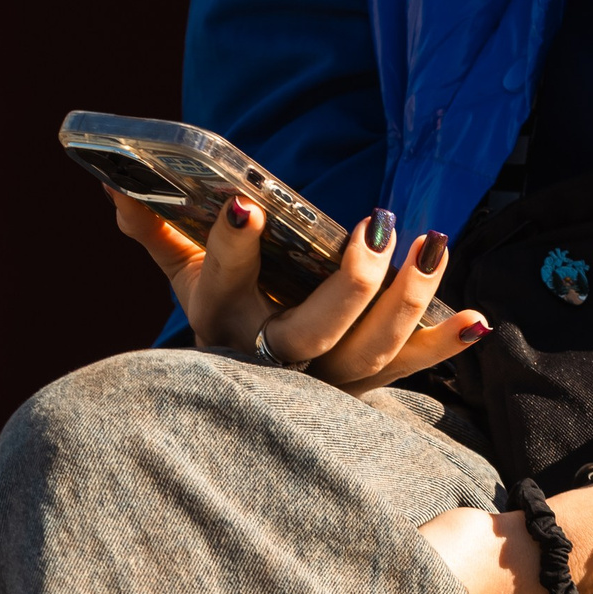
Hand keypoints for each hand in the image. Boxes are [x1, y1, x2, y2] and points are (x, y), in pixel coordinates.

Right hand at [109, 188, 490, 392]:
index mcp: (221, 323)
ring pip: (370, 350)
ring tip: (429, 243)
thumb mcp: (186, 279)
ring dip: (409, 299)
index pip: (222, 284)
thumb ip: (156, 232)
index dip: (232, 247)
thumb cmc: (222, 315)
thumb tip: (114, 187)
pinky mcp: (366, 382)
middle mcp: (273, 358)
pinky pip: (411, 368)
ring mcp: (325, 378)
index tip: (246, 203)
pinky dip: (445, 344)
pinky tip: (477, 317)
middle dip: (351, 281)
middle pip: (312, 332)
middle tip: (376, 225)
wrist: (244, 406)